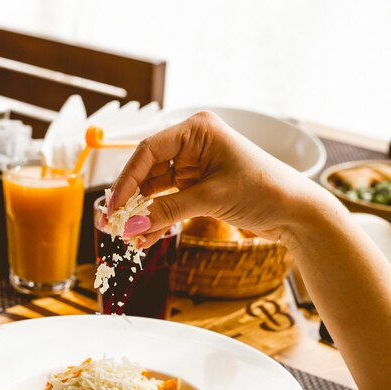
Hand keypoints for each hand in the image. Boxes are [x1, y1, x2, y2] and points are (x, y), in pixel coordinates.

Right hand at [109, 111, 330, 247]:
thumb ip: (167, 212)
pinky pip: (171, 203)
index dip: (126, 181)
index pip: (148, 151)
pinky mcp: (200, 188)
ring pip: (158, 191)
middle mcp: (193, 145)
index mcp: (197, 131)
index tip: (114, 208)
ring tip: (129, 239)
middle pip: (149, 172)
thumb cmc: (264, 190)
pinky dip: (160, 220)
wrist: (296, 212)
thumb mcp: (211, 199)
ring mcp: (196, 167)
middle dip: (132, 201)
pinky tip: (147, 239)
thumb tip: (131, 227)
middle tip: (113, 226)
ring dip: (144, 215)